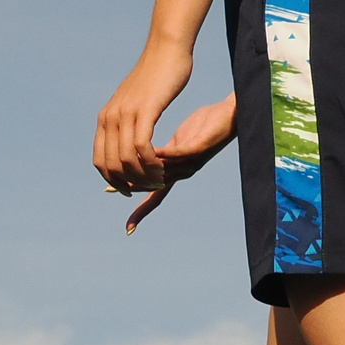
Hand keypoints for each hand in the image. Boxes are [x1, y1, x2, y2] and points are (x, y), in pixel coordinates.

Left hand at [94, 39, 192, 194]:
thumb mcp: (134, 102)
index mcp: (105, 118)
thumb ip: (126, 120)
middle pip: (111, 164)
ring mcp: (126, 113)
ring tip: (159, 178)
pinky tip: (161, 165)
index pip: (99, 161)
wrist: (167, 50)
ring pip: (126, 159)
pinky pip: (142, 145)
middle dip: (130, 182)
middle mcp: (110, 117)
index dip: (113, 180)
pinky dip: (151, 161)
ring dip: (143, 175)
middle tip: (150, 186)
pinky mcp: (145, 110)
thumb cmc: (156, 77)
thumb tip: (123, 136)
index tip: (131, 188)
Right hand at [122, 93, 236, 229]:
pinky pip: (178, 153)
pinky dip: (163, 154)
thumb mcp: (177, 142)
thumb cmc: (203, 126)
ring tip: (125, 169)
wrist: (230, 115)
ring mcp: (192, 162)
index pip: (156, 198)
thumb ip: (162, 154)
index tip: (129, 229)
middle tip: (114, 190)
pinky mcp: (198, 147)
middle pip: (156, 189)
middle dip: (135, 191)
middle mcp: (184, 172)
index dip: (142, 212)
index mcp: (177, 172)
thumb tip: (144, 159)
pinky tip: (150, 151)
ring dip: (144, 172)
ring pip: (164, 172)